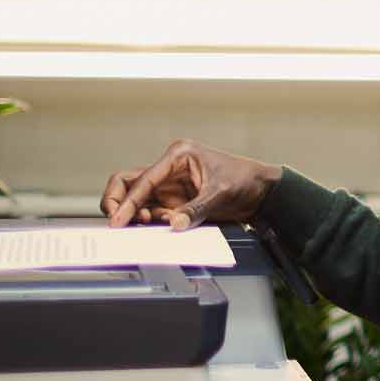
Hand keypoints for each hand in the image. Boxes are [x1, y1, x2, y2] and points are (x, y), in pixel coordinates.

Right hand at [101, 139, 280, 229]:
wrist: (261, 191)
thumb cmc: (245, 180)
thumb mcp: (220, 193)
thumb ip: (196, 210)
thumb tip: (174, 224)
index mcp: (178, 155)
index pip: (143, 179)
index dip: (128, 201)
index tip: (118, 220)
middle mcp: (169, 169)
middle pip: (128, 183)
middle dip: (119, 203)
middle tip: (119, 223)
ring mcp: (169, 186)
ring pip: (136, 199)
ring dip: (138, 215)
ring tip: (158, 223)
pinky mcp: (173, 201)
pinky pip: (151, 211)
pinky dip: (151, 221)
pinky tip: (167, 225)